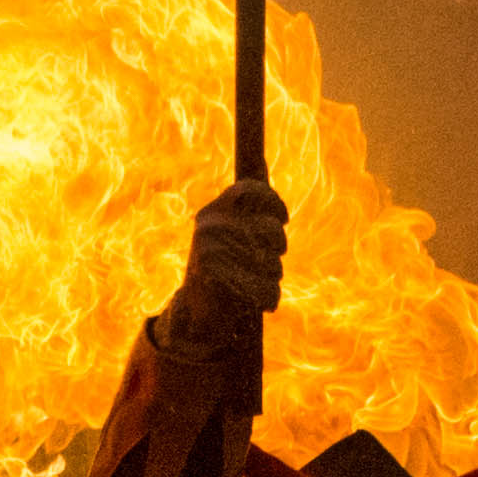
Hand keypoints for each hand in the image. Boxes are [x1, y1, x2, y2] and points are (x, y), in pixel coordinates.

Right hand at [173, 180, 286, 343]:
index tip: (283, 218)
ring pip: (274, 264)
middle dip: (278, 248)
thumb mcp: (230, 234)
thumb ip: (247, 209)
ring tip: (253, 283)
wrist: (194, 314)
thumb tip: (260, 162)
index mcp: (212, 213)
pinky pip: (268, 290)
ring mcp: (213, 256)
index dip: (274, 203)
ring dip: (273, 278)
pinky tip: (255, 303)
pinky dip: (268, 299)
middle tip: (266, 260)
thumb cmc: (222, 270)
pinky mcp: (221, 285)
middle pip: (273, 231)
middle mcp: (210, 230)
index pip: (251, 191)